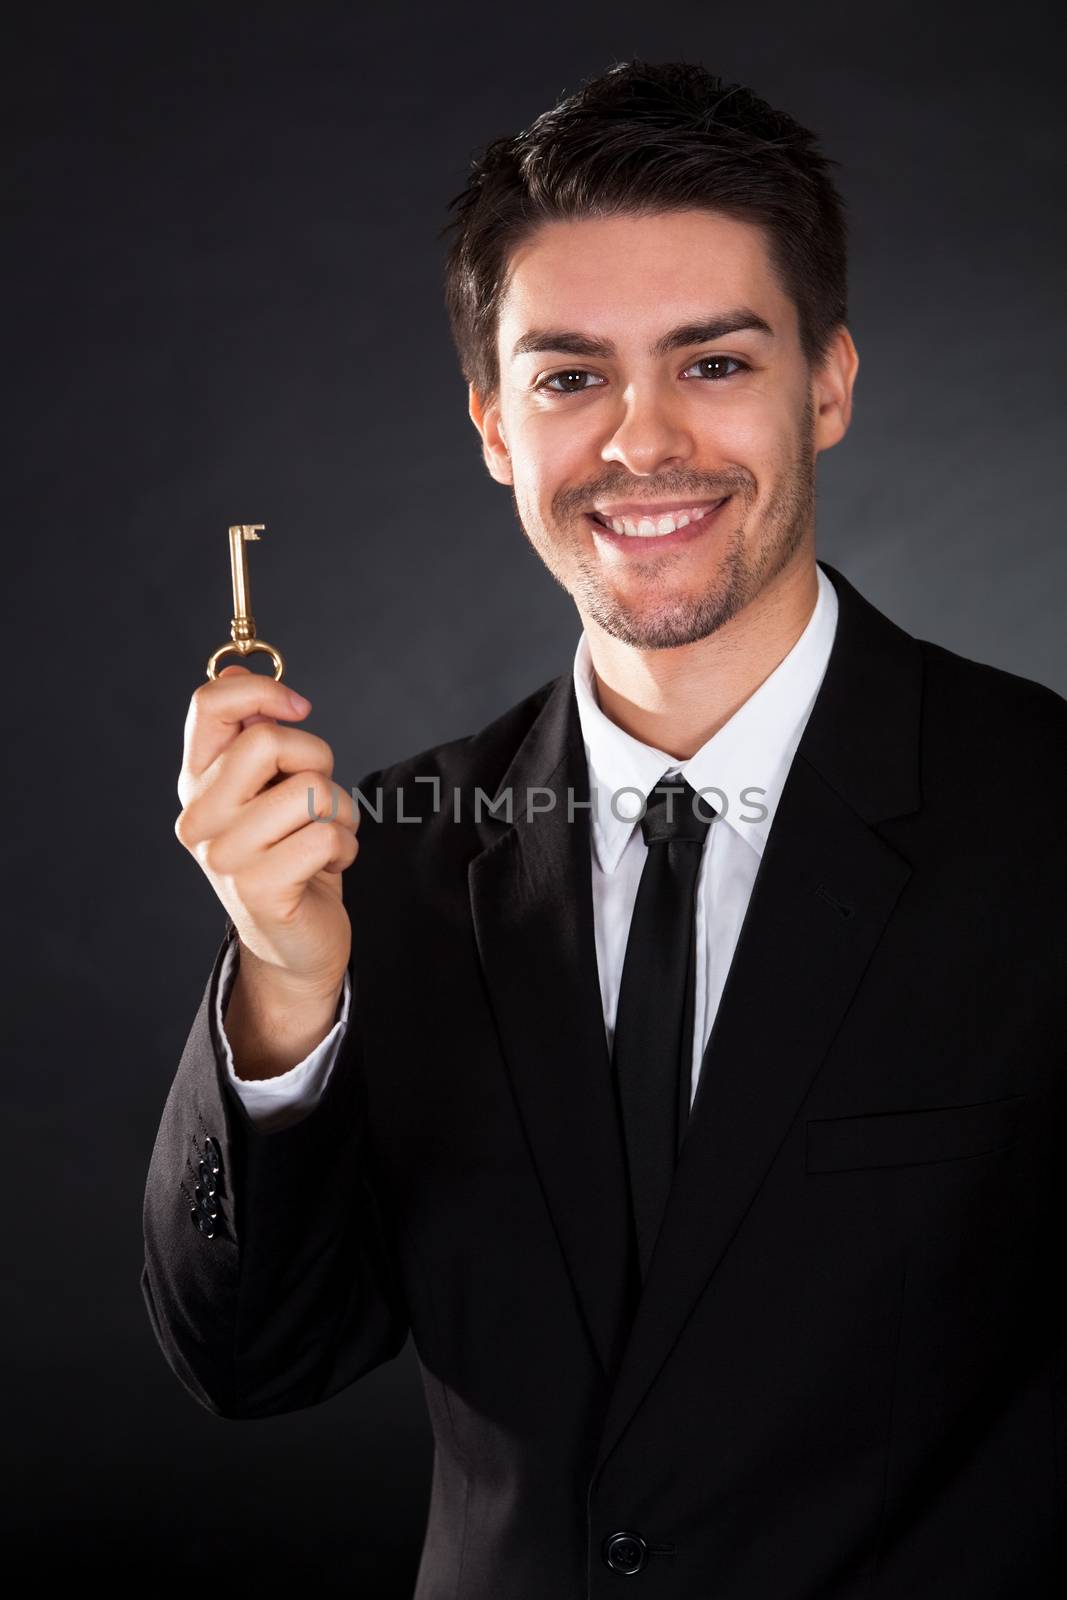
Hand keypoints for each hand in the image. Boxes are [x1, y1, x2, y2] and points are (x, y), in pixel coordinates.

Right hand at [174, 666, 358, 1005]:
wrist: (292, 943)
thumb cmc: (289, 855)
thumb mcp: (271, 789)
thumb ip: (255, 735)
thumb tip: (240, 672)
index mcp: (196, 782)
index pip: (211, 704)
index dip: (264, 690)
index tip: (300, 708)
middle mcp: (199, 817)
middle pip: (269, 741)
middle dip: (318, 759)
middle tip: (320, 796)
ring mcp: (224, 856)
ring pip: (310, 789)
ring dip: (340, 812)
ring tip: (327, 836)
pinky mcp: (258, 889)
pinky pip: (327, 836)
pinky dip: (347, 847)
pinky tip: (329, 867)